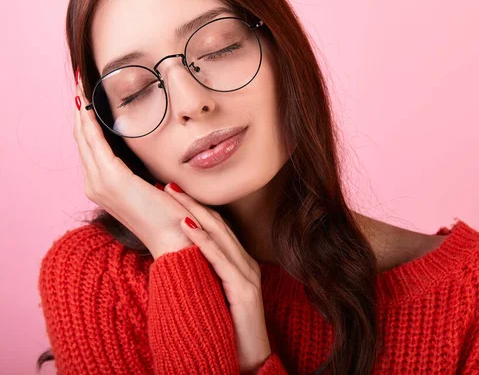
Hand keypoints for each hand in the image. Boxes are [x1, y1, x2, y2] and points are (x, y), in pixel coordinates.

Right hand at [73, 69, 193, 258]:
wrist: (176, 240)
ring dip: (82, 111)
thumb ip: (149, 177)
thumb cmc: (172, 218)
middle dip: (80, 111)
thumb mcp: (156, 191)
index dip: (87, 122)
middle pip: (82, 139)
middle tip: (79, 83)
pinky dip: (90, 123)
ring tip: (80, 86)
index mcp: (105, 187)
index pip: (91, 147)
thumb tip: (159, 170)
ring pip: (85, 138)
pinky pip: (96, 143)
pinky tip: (88, 105)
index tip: (88, 98)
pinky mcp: (112, 180)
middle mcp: (95, 185)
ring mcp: (101, 184)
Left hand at [162, 183, 271, 373]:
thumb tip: (181, 256)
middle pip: (218, 225)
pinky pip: (221, 259)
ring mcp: (247, 275)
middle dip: (192, 202)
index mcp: (241, 262)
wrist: (246, 359)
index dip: (196, 207)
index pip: (218, 228)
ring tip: (173, 196)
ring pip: (219, 236)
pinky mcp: (244, 289)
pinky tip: (186, 225)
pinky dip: (202, 240)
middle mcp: (247, 263)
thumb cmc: (227, 327)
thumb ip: (206, 273)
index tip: (174, 193)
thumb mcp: (216, 293)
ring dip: (194, 213)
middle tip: (168, 184)